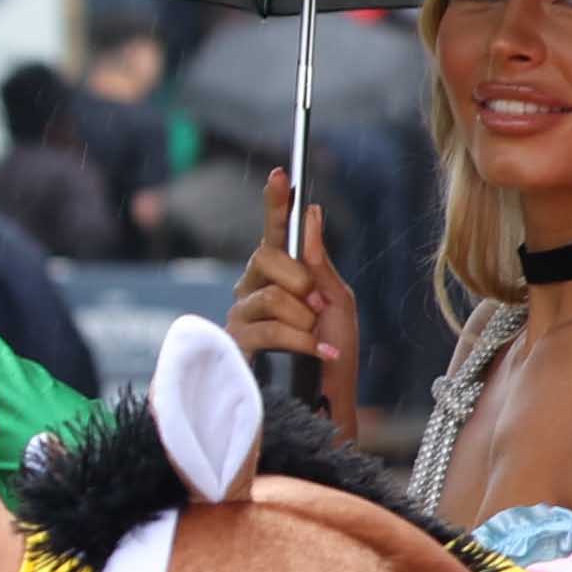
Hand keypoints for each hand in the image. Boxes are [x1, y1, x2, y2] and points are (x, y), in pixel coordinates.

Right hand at [226, 170, 359, 378]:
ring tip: (317, 337)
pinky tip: (320, 350)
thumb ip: (320, 262)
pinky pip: (269, 329)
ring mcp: (240, 317)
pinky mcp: (235, 347)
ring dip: (303, 318)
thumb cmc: (333, 349)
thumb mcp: (337, 300)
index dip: (275, 204)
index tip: (281, 174)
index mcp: (278, 275)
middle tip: (317, 304)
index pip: (274, 234)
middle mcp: (251, 290)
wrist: (329, 397)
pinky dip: (302, 340)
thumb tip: (310, 213)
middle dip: (298, 279)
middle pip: (264, 257)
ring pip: (270, 296)